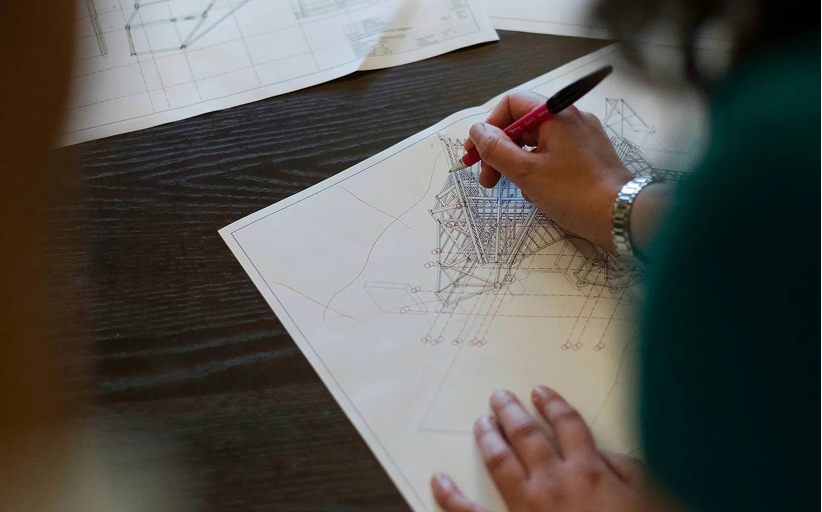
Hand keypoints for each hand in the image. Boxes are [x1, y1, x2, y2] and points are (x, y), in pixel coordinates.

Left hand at [430, 387, 651, 511]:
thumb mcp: (644, 498)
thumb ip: (625, 471)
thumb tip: (604, 455)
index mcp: (588, 471)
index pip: (567, 425)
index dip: (553, 405)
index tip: (540, 393)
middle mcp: (555, 482)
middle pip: (527, 436)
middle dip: (511, 412)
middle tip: (498, 397)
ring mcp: (528, 506)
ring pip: (500, 461)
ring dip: (488, 437)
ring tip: (481, 422)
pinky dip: (450, 497)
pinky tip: (438, 480)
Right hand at [465, 91, 632, 250]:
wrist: (621, 216)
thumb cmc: (574, 193)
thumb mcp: (526, 172)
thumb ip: (496, 149)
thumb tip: (477, 131)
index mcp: (556, 115)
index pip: (512, 104)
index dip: (489, 127)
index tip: (475, 152)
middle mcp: (571, 119)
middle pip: (523, 124)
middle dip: (499, 150)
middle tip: (486, 178)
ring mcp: (582, 137)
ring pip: (537, 142)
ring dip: (517, 163)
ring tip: (511, 189)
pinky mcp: (589, 156)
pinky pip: (554, 155)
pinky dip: (538, 169)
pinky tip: (536, 193)